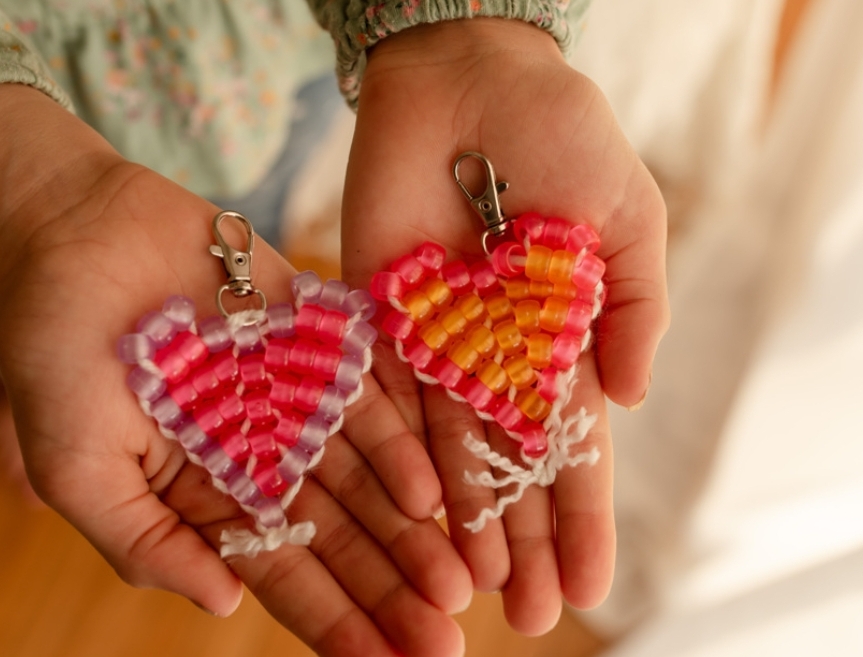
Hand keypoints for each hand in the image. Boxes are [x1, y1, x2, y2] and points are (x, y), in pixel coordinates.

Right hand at [0, 84, 469, 656]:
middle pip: (342, 535)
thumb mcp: (76, 467)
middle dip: (391, 589)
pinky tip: (430, 494)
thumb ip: (144, 542)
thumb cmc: (55, 350)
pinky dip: (401, 445)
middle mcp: (267, 456)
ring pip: (369, 479)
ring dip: (412, 532)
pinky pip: (372, 399)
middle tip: (446, 639)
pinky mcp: (323, 343)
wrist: (77, 233)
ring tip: (457, 584)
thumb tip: (223, 605)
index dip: (336, 622)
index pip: (285, 573)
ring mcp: (300, 401)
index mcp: (211, 495)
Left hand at [340, 19, 668, 634]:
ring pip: (451, 450)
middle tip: (531, 616)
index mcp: (564, 337)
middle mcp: (500, 355)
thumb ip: (637, 308)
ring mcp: (439, 343)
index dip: (583, 514)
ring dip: (465, 522)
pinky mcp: (382, 317)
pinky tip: (415, 519)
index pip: (575, 444)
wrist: (472, 76)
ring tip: (476, 593)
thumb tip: (631, 399)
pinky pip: (391, 399)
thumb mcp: (630, 219)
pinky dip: (403, 460)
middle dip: (524, 540)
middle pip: (511, 466)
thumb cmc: (563, 135)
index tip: (592, 582)